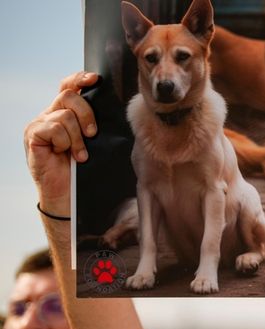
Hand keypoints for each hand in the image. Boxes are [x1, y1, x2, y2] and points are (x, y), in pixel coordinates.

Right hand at [23, 71, 98, 215]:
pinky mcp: (33, 136)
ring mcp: (39, 124)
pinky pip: (53, 128)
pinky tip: (65, 155)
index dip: (80, 78)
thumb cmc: (82, 168)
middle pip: (69, 96)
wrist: (67, 194)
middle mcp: (49, 114)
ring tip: (79, 154)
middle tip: (93, 134)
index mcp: (64, 112)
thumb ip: (92, 123)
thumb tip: (111, 106)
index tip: (95, 79)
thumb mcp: (92, 141)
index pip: (68, 86)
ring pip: (64, 115)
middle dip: (87, 114)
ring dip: (77, 137)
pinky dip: (65, 142)